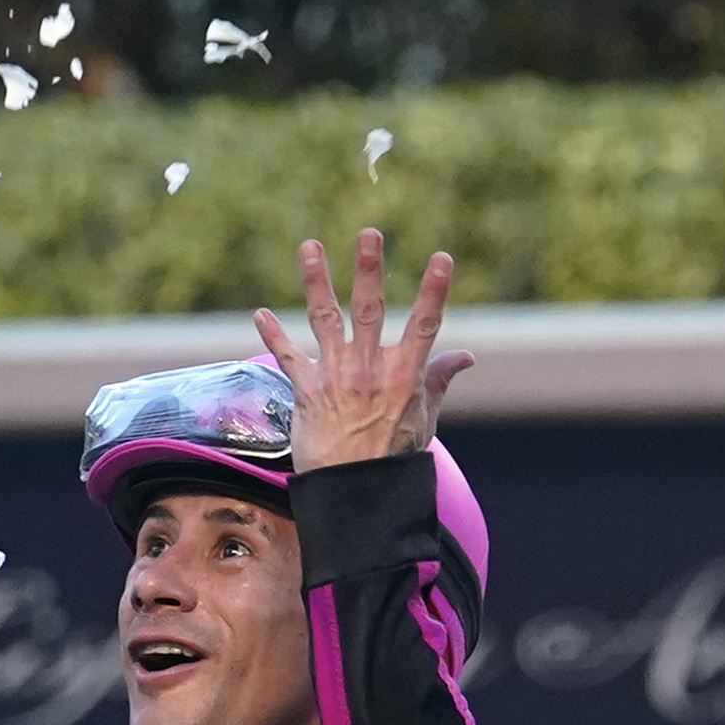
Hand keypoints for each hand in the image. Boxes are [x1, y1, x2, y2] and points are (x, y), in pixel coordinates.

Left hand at [257, 229, 469, 472]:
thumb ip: (440, 380)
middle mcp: (369, 368)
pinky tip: (259, 314)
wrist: (354, 491)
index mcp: (403, 375)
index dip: (434, 291)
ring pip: (324, 318)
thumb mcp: (424, 419)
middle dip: (370, 269)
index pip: (425, 324)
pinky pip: (287, 356)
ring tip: (309, 247)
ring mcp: (335, 376)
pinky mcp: (306, 390)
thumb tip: (466, 356)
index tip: (442, 258)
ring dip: (316, 280)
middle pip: (370, 309)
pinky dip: (272, 335)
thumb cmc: (392, 456)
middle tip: (369, 234)